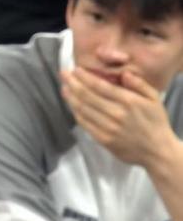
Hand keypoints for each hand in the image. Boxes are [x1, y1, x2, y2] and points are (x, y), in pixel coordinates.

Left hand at [60, 68, 177, 166]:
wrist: (156, 150)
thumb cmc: (155, 122)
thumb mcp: (154, 99)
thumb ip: (139, 84)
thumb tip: (123, 73)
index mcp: (128, 101)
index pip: (100, 86)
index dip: (85, 77)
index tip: (76, 69)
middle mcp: (116, 113)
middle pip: (87, 96)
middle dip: (73, 83)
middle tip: (63, 74)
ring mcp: (108, 128)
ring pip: (83, 109)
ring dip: (71, 97)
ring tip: (64, 87)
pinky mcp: (102, 139)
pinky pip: (85, 124)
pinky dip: (76, 113)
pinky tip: (71, 105)